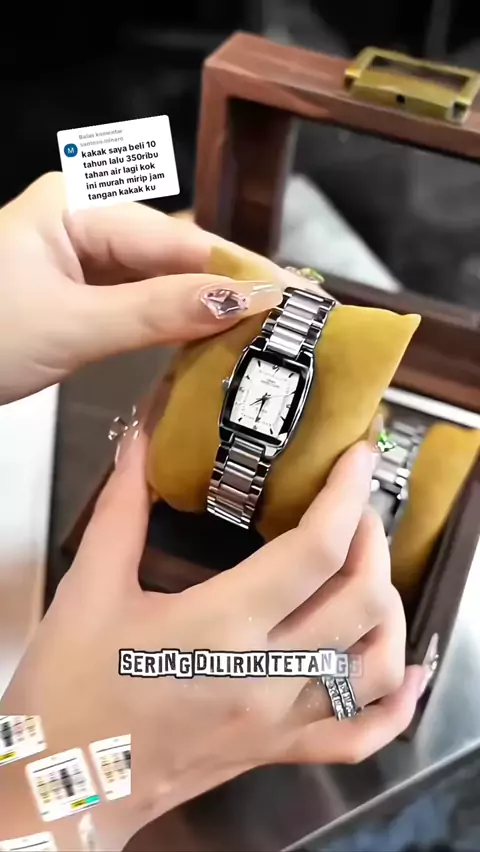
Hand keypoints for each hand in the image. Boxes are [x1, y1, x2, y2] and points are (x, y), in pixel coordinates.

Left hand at [0, 173, 285, 403]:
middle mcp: (86, 220)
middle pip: (175, 252)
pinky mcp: (82, 289)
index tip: (291, 296)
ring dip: (207, 305)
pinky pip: (141, 298)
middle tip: (291, 315)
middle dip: (231, 286)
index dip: (238, 271)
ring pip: (162, 277)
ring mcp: (83, 255)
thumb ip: (157, 313)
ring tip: (266, 326)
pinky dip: (175, 319)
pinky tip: (212, 335)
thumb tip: (242, 303)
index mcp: (78, 207)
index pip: (177, 238)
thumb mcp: (72, 326)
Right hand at [1, 423, 424, 845]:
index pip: (313, 553)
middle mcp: (265, 677)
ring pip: (375, 667)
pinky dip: (397, 706)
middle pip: (360, 601)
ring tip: (372, 573)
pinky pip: (359, 737)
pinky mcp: (278, 751)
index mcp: (219, 629)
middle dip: (371, 541)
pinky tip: (408, 672)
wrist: (64, 783)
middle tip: (354, 509)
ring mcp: (279, 722)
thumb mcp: (89, 590)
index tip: (355, 458)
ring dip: (390, 611)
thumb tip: (139, 440)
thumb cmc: (70, 690)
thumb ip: (122, 509)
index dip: (344, 497)